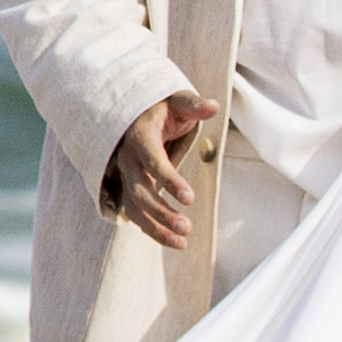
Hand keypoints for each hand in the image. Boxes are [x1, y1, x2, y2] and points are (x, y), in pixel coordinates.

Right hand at [101, 94, 220, 251]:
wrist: (139, 115)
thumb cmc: (163, 108)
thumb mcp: (178, 100)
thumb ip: (194, 105)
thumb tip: (213, 106)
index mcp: (140, 136)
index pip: (151, 160)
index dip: (169, 179)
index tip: (190, 198)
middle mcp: (129, 159)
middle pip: (139, 191)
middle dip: (161, 211)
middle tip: (187, 226)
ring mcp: (128, 176)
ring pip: (134, 207)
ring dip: (156, 227)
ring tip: (182, 241)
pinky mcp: (132, 189)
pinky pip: (137, 214)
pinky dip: (153, 230)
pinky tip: (176, 241)